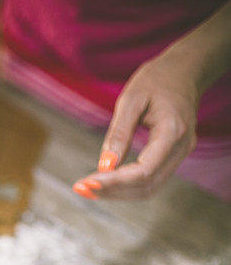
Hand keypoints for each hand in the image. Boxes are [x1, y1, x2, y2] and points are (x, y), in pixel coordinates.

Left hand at [73, 53, 199, 199]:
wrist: (183, 71)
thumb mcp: (131, 99)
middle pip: (146, 186)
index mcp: (173, 132)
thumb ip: (119, 133)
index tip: (87, 183)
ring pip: (148, 189)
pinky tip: (105, 182)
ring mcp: (180, 155)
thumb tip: (104, 166)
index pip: (144, 171)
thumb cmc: (156, 79)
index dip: (114, 182)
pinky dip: (126, 186)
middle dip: (112, 191)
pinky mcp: (173, 158)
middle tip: (81, 189)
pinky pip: (150, 180)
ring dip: (117, 193)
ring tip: (89, 189)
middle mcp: (181, 148)